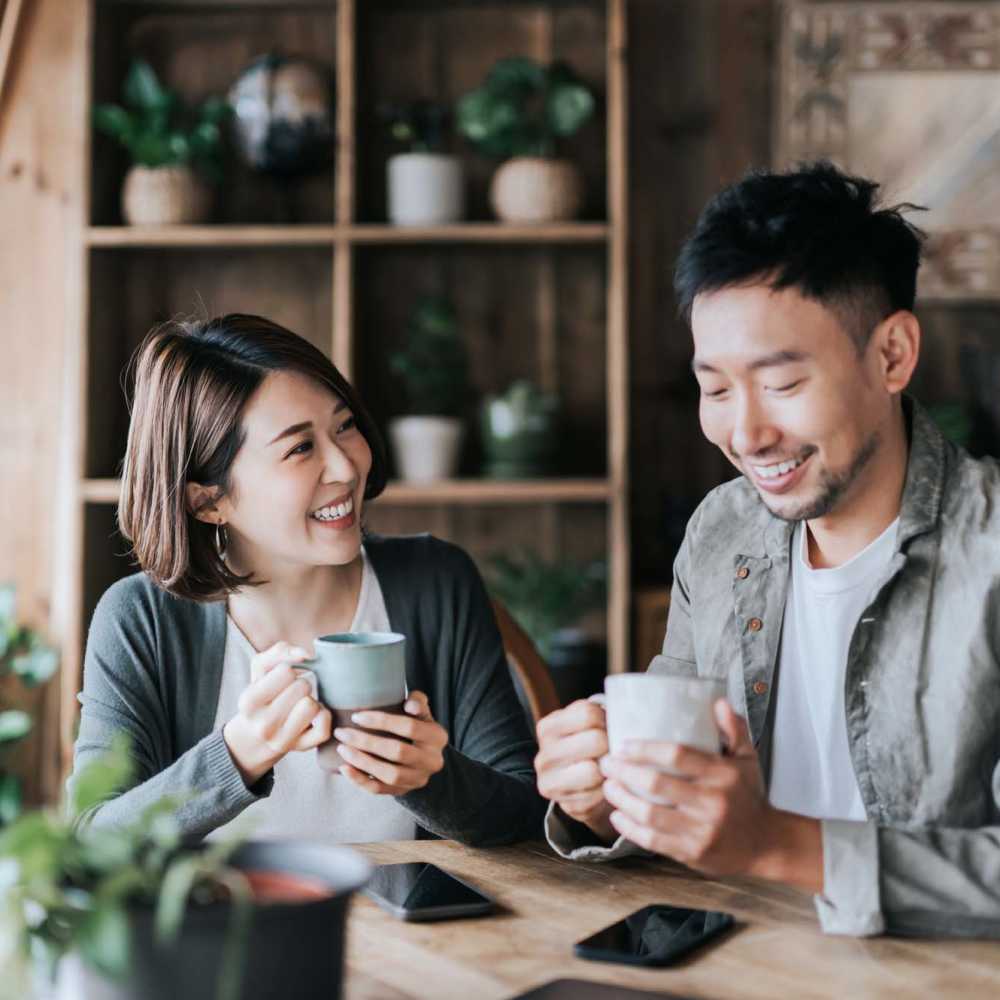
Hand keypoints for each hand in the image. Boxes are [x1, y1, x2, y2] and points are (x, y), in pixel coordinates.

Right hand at [223, 641, 331, 786]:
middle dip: (301, 684)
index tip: (283, 679)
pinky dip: (324, 716)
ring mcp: (282, 740)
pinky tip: (313, 716)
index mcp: (249, 701)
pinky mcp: (302, 748)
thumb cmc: (263, 694)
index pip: (285, 672)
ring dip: (311, 700)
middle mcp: (263, 724)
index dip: (289, 670)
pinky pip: (324, 727)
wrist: (256, 735)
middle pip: (302, 687)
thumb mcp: (260, 670)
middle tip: (292, 693)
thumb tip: (304, 654)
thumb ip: (279, 651)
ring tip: (300, 704)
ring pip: (312, 706)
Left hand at [335, 690, 447, 795]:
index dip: (382, 721)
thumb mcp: (422, 712)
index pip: (409, 727)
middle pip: (398, 752)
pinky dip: (360, 780)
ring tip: (342, 749)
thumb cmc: (416, 726)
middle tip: (342, 732)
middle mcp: (432, 760)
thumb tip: (410, 704)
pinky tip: (345, 768)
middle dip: (366, 741)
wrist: (423, 757)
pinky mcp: (404, 791)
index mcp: (437, 737)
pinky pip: (380, 789)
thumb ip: (417, 701)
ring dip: (362, 761)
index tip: (356, 716)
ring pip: (389, 774)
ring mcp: (418, 779)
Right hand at [534, 699, 615, 842]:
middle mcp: (543, 756)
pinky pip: (598, 794)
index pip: (587, 714)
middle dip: (609, 746)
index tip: (606, 728)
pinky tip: (603, 786)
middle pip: (595, 740)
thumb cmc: (591, 746)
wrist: (585, 784)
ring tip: (607, 768)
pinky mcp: (566, 806)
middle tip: (610, 750)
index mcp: (547, 728)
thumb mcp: (589, 722)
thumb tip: (622, 718)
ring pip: (594, 770)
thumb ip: (599, 715)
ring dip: (607, 770)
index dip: (605, 720)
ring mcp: (551, 783)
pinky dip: (607, 790)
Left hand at [599, 699, 821, 889]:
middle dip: (624, 772)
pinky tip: (617, 816)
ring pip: (650, 814)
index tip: (622, 745)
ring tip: (608, 787)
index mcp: (723, 775)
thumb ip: (734, 729)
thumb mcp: (748, 759)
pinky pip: (654, 841)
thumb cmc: (749, 796)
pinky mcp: (693, 854)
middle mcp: (712, 802)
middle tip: (606, 763)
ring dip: (622, 799)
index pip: (677, 755)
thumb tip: (718, 701)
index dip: (644, 749)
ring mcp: (702, 831)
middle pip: (657, 784)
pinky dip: (630, 828)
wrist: (767, 845)